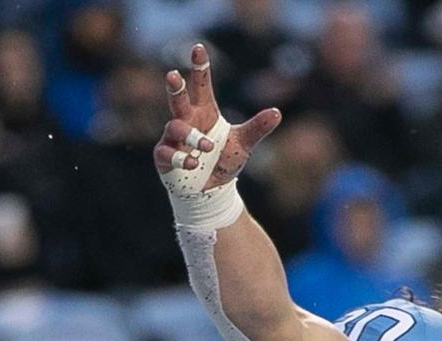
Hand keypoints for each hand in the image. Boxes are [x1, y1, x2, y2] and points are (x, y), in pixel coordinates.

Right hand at [153, 43, 280, 192]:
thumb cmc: (224, 160)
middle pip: (178, 99)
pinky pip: (166, 153)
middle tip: (173, 75)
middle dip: (175, 87)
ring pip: (175, 128)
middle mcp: (187, 121)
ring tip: (207, 147)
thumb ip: (257, 128)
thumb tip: (277, 112)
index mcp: (205, 113)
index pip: (201, 86)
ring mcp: (173, 139)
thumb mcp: (243, 144)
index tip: (199, 48)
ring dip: (191, 136)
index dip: (200, 67)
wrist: (212, 190)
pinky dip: (179, 158)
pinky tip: (192, 164)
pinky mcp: (164, 157)